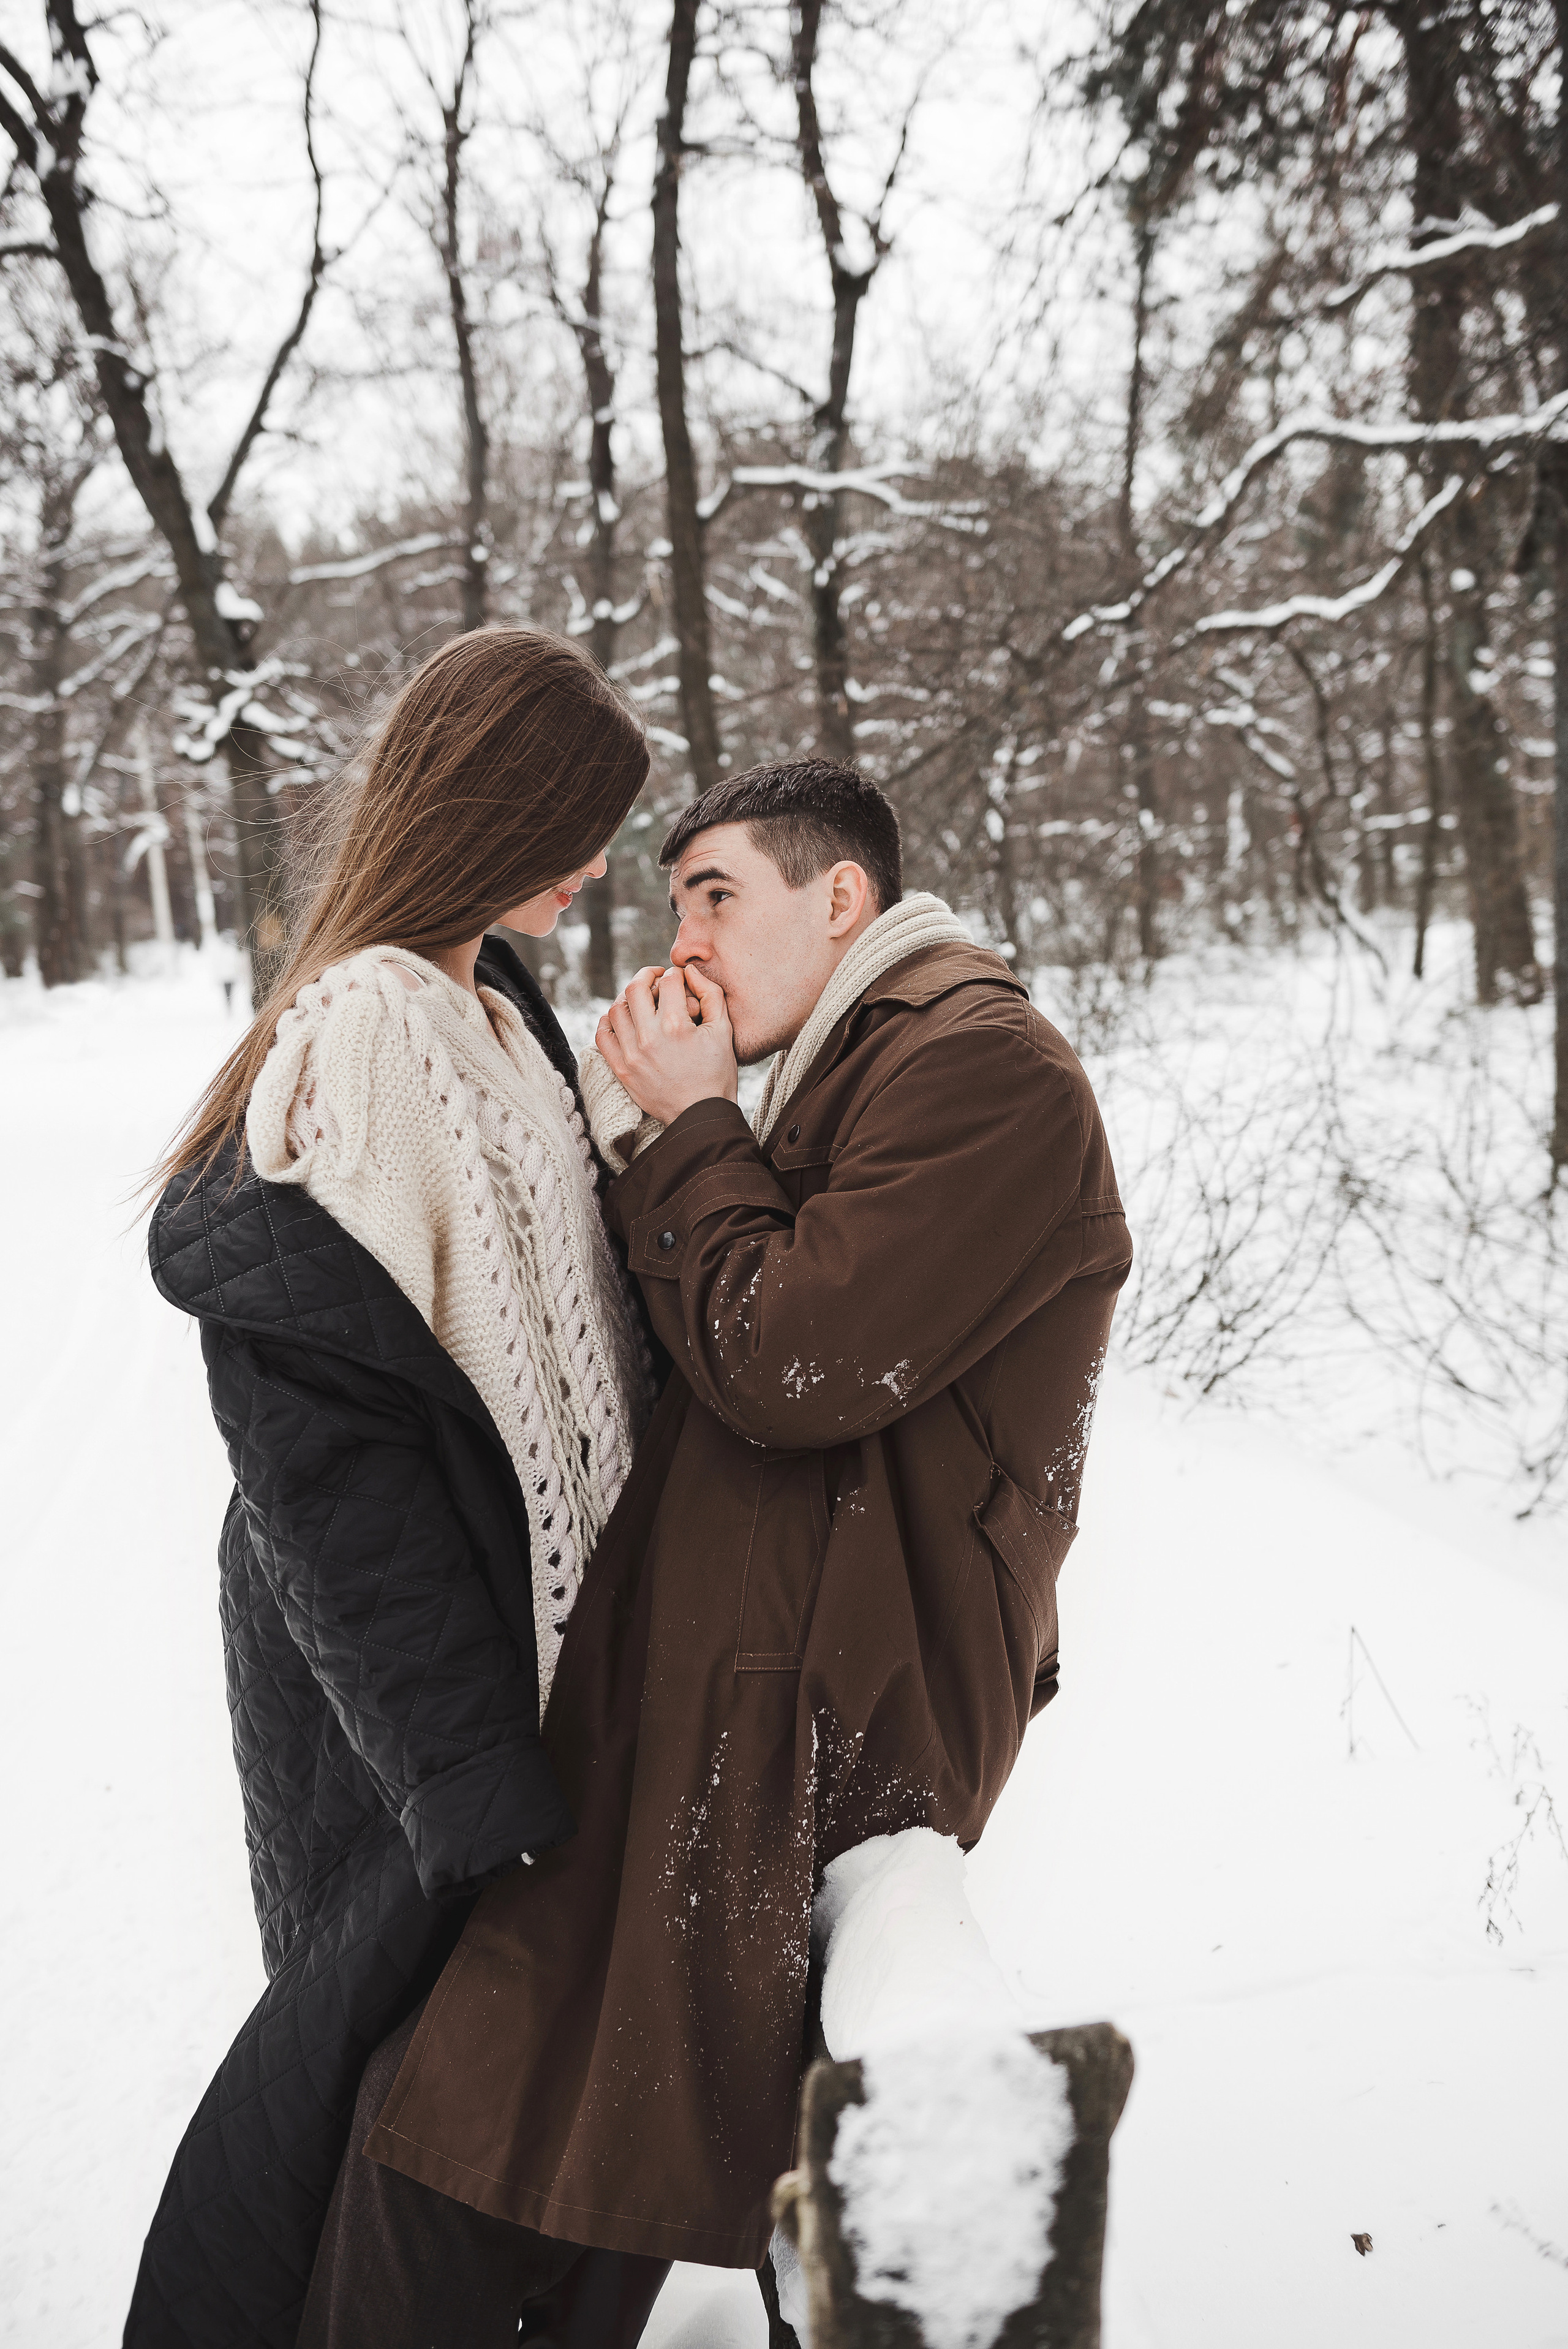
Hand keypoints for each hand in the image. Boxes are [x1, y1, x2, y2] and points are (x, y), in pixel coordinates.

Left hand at [595, 962, 738, 1125]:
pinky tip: (623, 1020)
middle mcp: (649, 1038)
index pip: (669, 981)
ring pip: (616, 1009)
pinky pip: (603, 1036)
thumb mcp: (724, 1032)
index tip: (681, 979)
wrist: (701, 1116)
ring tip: (642, 1001)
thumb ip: (711, 995)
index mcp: (676, 1026)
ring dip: (628, 998)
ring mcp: (631, 1055)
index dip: (677, 974)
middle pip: (635, 988)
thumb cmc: (717, 1074)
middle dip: (647, 976)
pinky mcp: (622, 1070)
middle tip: (657, 978)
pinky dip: (608, 1022)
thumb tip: (691, 971)